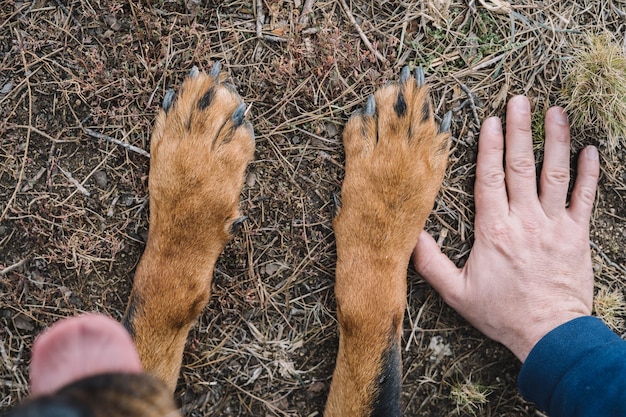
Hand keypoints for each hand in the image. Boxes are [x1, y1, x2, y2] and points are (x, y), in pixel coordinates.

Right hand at [412, 95, 599, 361]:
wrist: (548, 334)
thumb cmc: (501, 313)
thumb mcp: (456, 292)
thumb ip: (430, 263)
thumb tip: (409, 236)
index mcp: (494, 230)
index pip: (489, 179)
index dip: (489, 147)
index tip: (491, 121)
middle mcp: (524, 220)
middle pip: (521, 167)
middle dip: (520, 131)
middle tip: (520, 101)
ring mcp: (554, 226)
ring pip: (555, 175)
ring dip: (555, 141)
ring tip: (555, 112)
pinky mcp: (577, 236)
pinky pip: (585, 199)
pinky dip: (589, 174)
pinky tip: (591, 150)